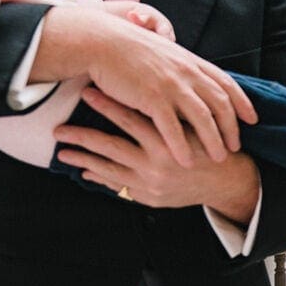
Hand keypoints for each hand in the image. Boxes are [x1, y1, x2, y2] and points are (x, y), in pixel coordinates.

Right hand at [32, 6, 257, 167]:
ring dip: (213, 140)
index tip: (251, 119)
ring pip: (202, 117)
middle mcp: (186, 72)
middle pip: (220, 103)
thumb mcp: (163, 51)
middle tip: (236, 146)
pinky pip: (171, 127)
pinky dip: (181, 145)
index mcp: (191, 61)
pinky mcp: (151, 97)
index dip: (242, 102)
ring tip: (218, 158)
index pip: (226, 83)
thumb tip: (191, 78)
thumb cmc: (127, 48)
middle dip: (231, 127)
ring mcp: (171, 84)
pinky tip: (185, 161)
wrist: (100, 41)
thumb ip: (181, 66)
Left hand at [54, 87, 260, 223]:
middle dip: (82, 137)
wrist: (227, 182)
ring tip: (62, 152)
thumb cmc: (212, 146)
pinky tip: (85, 171)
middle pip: (111, 146)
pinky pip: (118, 186)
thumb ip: (172, 107)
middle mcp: (157, 163)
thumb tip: (141, 87)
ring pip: (109, 169)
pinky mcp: (148, 198)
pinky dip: (100, 178)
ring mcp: (150, 183)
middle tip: (58, 129)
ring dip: (82, 159)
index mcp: (169, 139)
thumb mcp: (198, 123)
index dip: (107, 105)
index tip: (87, 91)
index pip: (130, 118)